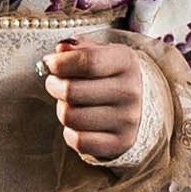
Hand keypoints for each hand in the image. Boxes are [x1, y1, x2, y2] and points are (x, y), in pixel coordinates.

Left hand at [44, 32, 154, 166]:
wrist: (140, 106)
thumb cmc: (108, 75)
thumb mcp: (98, 54)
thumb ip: (77, 48)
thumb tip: (60, 50)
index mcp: (126, 61)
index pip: (87, 61)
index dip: (60, 63)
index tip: (50, 64)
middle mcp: (130, 91)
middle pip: (71, 91)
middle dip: (54, 86)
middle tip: (56, 84)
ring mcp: (127, 120)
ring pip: (70, 117)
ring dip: (63, 110)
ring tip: (72, 104)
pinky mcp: (121, 143)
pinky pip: (78, 141)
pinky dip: (71, 133)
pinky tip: (79, 125)